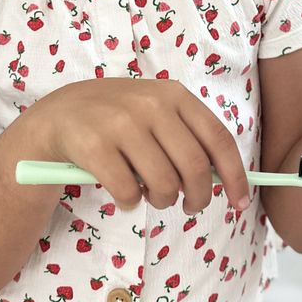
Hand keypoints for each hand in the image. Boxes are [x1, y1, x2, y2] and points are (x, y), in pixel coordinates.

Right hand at [29, 77, 251, 213]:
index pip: (218, 138)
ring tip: (151, 195)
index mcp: (174, 94)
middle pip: (194, 167)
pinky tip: (123, 193)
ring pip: (163, 185)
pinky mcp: (94, 147)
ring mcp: (121, 124)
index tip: (241, 202)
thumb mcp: (157, 112)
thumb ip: (190, 136)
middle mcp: (150, 104)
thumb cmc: (120, 119)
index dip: (235, 175)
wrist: (60, 114)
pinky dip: (130, 203)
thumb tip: (228, 179)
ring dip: (162, 201)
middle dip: (198, 197)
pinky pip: (128, 193)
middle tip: (190, 206)